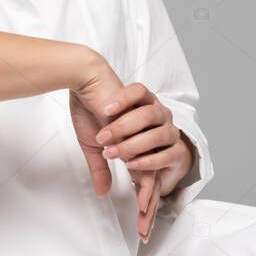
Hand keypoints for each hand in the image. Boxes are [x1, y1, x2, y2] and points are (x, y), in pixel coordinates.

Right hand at [69, 61, 163, 241]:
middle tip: (146, 230)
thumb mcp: (93, 145)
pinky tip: (133, 182)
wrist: (87, 80)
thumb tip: (103, 193)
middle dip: (150, 206)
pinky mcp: (138, 123)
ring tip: (143, 209)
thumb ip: (100, 168)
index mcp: (134, 146)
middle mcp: (143, 140)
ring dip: (145, 189)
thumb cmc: (90, 107)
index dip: (143, 205)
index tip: (141, 229)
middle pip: (153, 178)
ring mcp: (143, 131)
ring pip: (151, 166)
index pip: (143, 179)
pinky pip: (142, 148)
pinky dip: (138, 166)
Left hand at [95, 82, 195, 200]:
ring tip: (111, 153)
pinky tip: (130, 164)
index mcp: (146, 102)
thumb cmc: (130, 135)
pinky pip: (166, 155)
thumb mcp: (105, 137)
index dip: (123, 98)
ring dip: (132, 145)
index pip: (138, 91)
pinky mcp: (175, 152)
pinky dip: (148, 161)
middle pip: (148, 114)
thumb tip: (80, 143)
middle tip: (102, 138)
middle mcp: (161, 114)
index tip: (105, 109)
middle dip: (123, 127)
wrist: (159, 151)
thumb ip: (98, 135)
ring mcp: (169, 132)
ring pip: (157, 134)